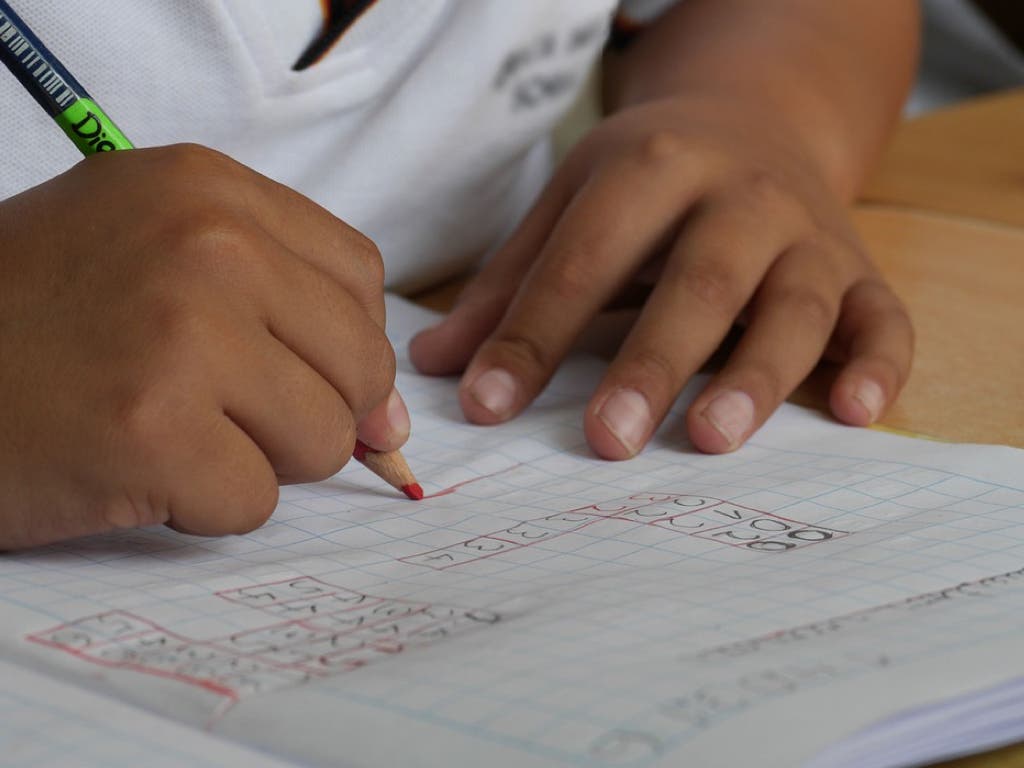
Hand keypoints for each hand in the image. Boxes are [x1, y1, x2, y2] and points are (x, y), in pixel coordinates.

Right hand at [0, 144, 404, 548]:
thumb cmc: (36, 321)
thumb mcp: (158, 262)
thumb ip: (285, 316)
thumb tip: (392, 421)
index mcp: (208, 189)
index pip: (359, 279)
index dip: (341, 344)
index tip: (301, 374)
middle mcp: (206, 245)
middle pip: (360, 365)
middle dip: (308, 412)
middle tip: (219, 412)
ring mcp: (182, 335)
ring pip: (322, 439)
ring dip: (256, 459)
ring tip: (168, 431)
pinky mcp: (152, 431)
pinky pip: (254, 501)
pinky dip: (202, 506)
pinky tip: (134, 468)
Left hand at [410, 95, 912, 458]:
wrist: (757, 120)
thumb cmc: (649, 181)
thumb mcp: (573, 204)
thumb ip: (509, 285)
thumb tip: (435, 367)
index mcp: (653, 168)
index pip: (585, 259)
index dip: (534, 334)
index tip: (487, 407)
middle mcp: (740, 195)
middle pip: (699, 281)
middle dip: (652, 361)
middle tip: (607, 440)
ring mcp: (810, 234)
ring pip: (795, 305)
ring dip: (757, 374)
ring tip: (710, 439)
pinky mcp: (861, 271)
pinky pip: (884, 319)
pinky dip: (879, 365)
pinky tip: (855, 414)